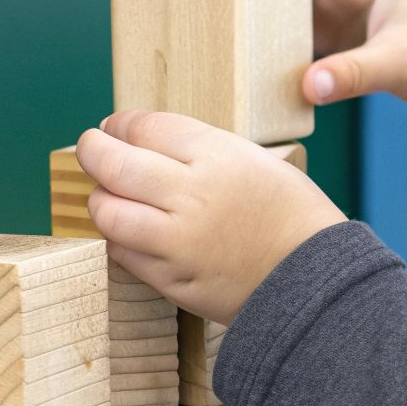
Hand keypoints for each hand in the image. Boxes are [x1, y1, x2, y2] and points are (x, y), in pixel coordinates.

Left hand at [75, 112, 346, 323]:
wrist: (316, 280)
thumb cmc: (292, 215)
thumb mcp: (254, 159)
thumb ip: (199, 150)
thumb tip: (144, 142)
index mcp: (216, 156)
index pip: (144, 128)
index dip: (120, 124)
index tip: (114, 127)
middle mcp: (190, 195)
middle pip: (113, 164)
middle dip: (91, 150)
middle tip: (90, 148)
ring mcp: (177, 242)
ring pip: (107, 212)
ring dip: (100, 199)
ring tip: (107, 194)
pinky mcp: (172, 280)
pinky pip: (123, 255)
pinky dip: (119, 239)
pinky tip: (130, 232)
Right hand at [221, 0, 406, 148]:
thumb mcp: (405, 62)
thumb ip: (358, 74)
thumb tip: (309, 87)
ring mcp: (338, 18)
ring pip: (284, 11)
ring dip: (256, 21)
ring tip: (216, 35)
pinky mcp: (337, 47)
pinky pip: (295, 45)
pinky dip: (273, 55)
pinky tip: (250, 72)